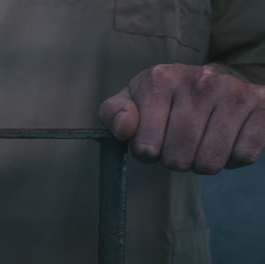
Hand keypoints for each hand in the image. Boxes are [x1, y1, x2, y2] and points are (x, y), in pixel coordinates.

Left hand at [99, 63, 264, 173]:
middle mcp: (199, 80)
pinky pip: (242, 157)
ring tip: (198, 141)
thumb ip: (114, 114)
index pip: (145, 147)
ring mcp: (233, 91)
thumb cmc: (163, 97)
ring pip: (209, 162)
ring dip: (200, 162)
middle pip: (177, 158)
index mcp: (160, 79)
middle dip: (173, 159)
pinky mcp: (262, 105)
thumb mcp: (131, 100)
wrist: (211, 81)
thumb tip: (125, 128)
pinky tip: (223, 138)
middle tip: (176, 143)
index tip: (150, 141)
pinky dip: (230, 158)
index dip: (146, 153)